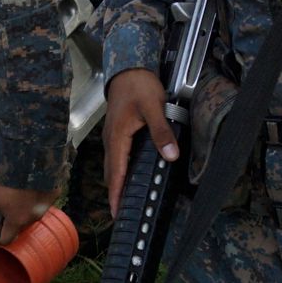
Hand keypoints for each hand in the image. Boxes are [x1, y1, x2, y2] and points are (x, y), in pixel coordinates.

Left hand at [0, 179, 52, 251]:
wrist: (32, 159)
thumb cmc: (12, 180)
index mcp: (18, 221)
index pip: (6, 239)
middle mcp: (34, 217)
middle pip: (19, 226)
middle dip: (10, 220)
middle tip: (1, 207)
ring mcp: (46, 205)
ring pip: (32, 212)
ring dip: (24, 207)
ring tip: (15, 193)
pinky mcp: (53, 193)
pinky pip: (44, 199)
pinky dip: (37, 195)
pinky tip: (29, 186)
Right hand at [104, 69, 176, 208]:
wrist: (128, 68)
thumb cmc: (139, 86)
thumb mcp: (154, 107)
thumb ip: (162, 132)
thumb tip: (171, 155)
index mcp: (118, 137)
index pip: (116, 173)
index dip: (116, 194)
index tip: (116, 212)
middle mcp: (111, 140)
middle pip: (111, 174)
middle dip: (115, 194)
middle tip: (122, 213)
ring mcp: (112, 136)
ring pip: (112, 166)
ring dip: (116, 184)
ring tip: (124, 200)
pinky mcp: (116, 133)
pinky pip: (116, 158)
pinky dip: (119, 171)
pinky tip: (129, 175)